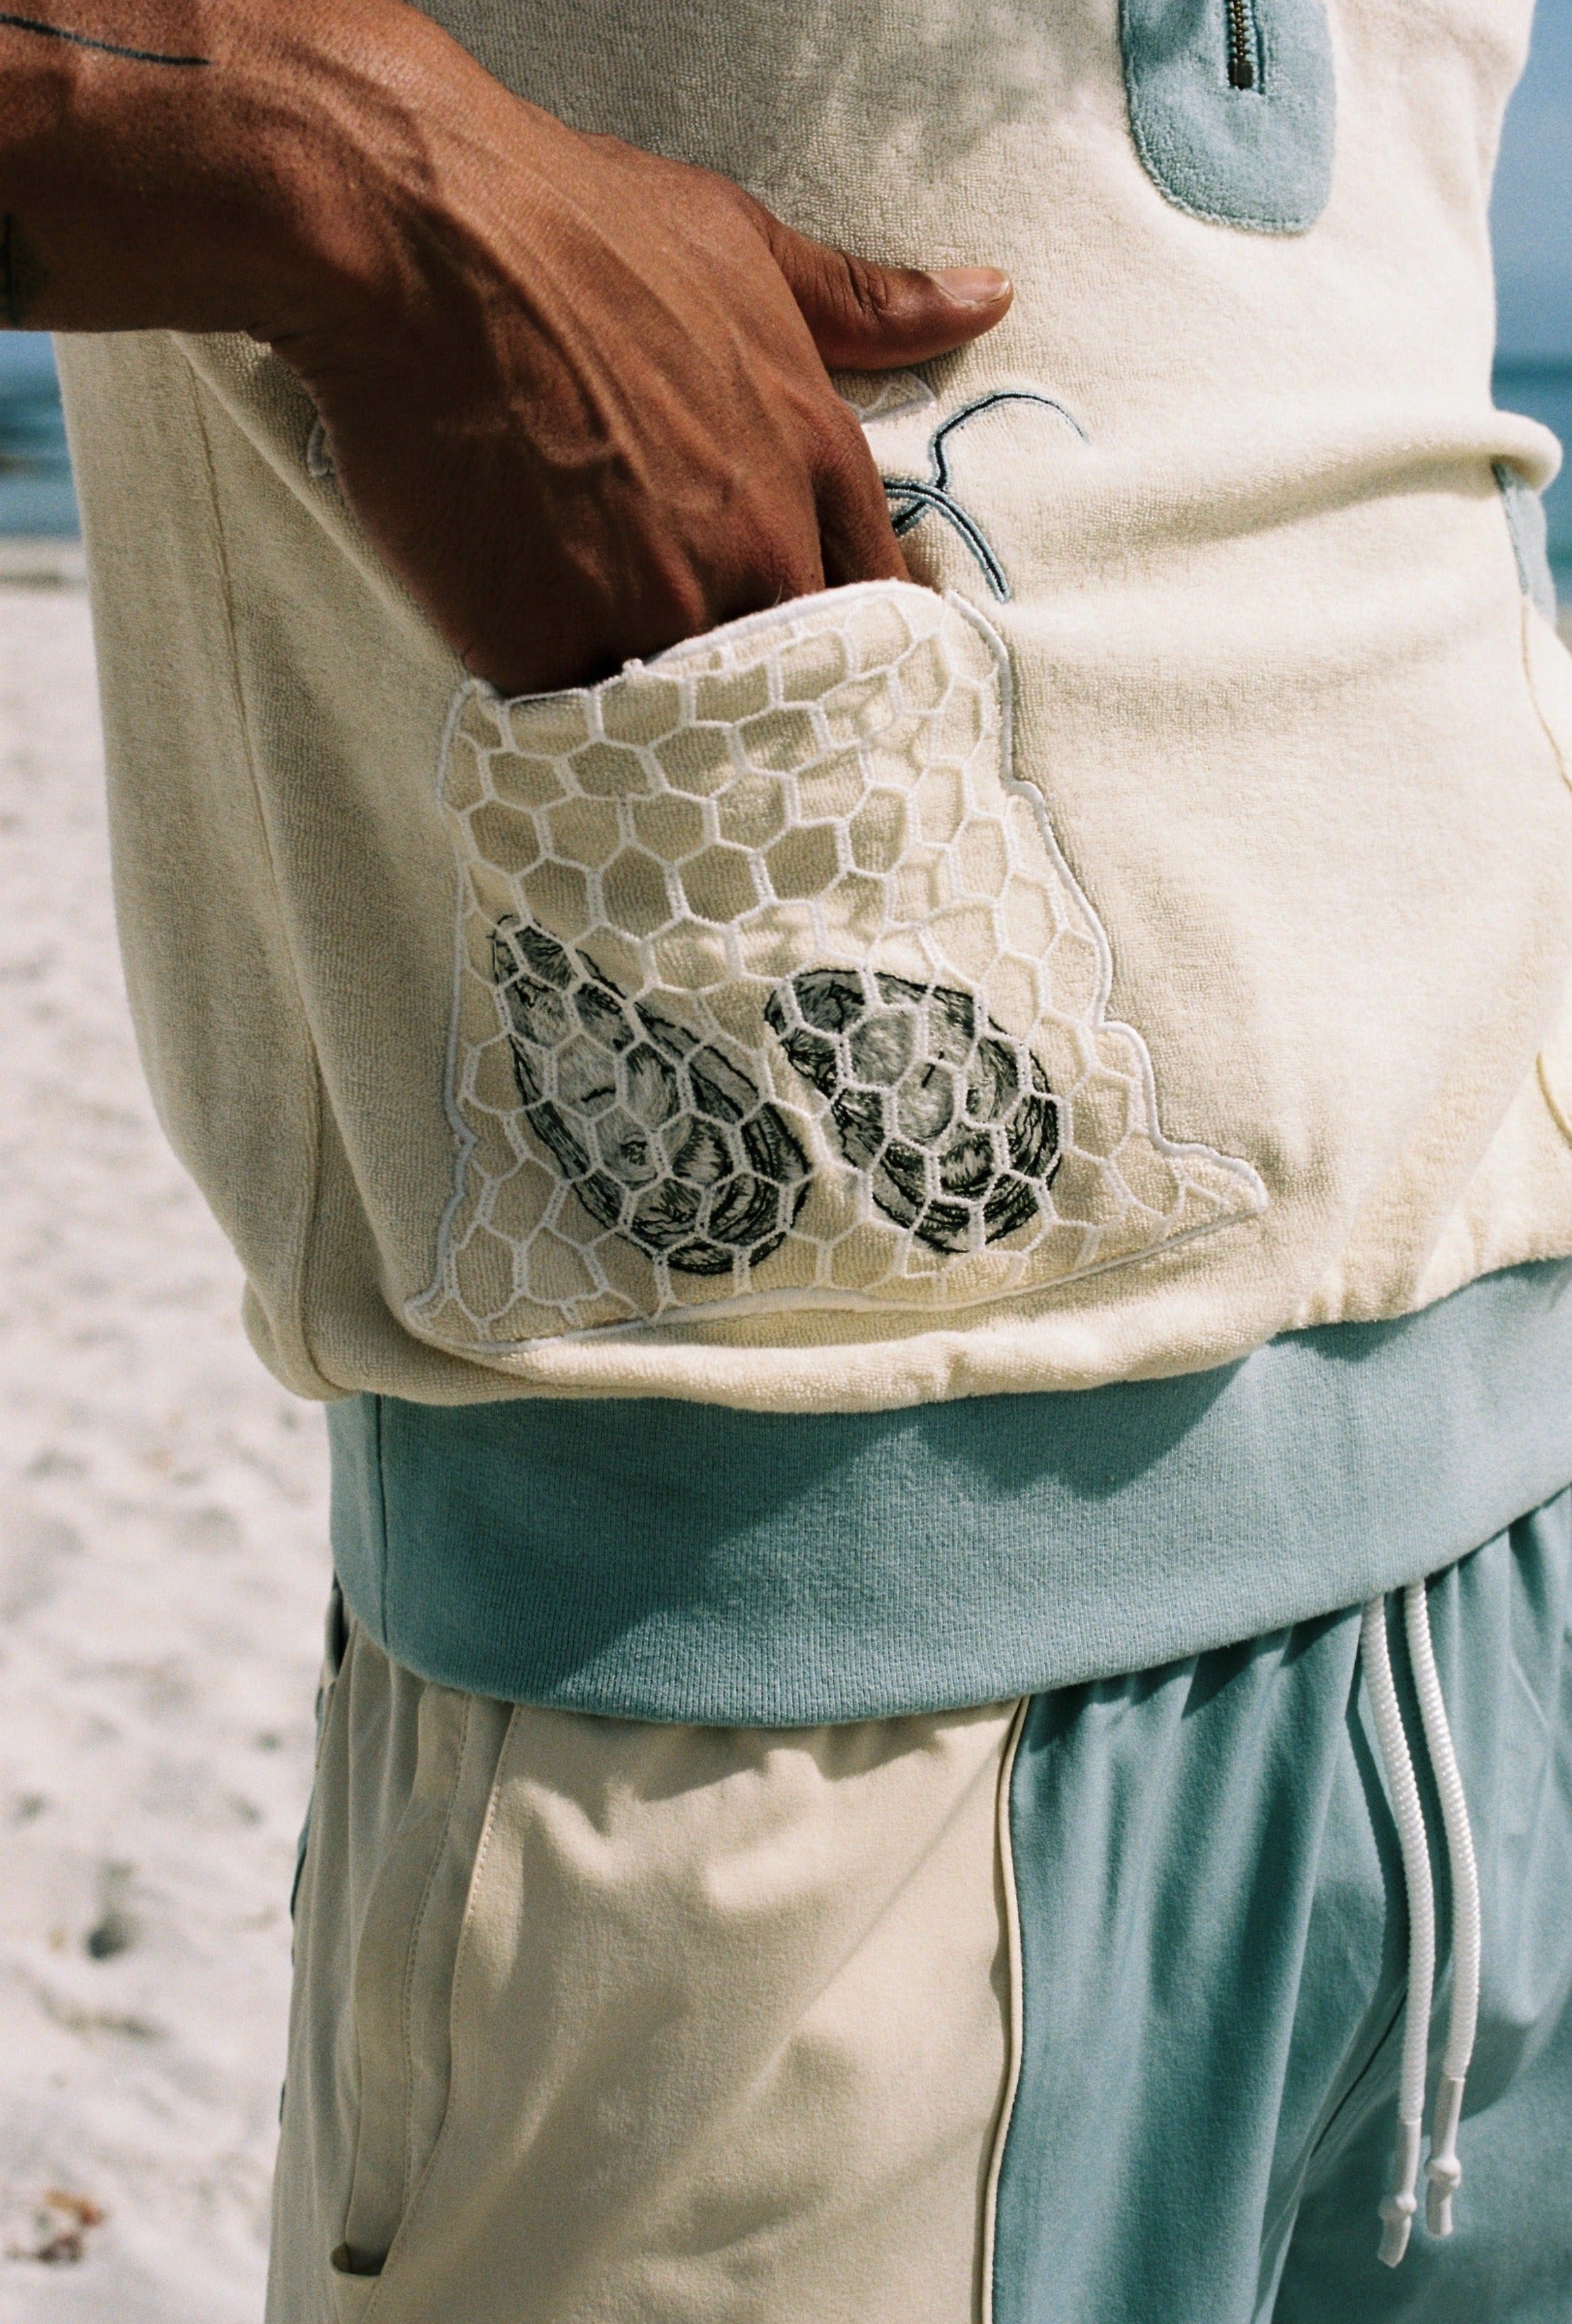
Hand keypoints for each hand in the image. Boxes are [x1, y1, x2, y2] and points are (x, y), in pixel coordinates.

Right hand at [1, 0, 1011, 689]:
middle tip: (746, 735)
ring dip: (683, 738)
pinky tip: (565, 728)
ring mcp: (657, 599)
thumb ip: (865, 299)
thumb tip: (987, 296)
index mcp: (816, 454)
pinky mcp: (555, 641)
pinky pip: (588, 728)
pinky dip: (580, 736)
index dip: (859, 646)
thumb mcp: (742, 243)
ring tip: (658, 758)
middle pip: (804, 678)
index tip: (834, 672)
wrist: (419, 235)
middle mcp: (757, 540)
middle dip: (778, 707)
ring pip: (704, 719)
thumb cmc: (573, 220)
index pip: (884, 601)